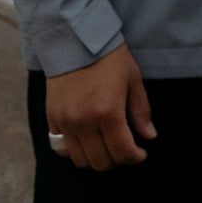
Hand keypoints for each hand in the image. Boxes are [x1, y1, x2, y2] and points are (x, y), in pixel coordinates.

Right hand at [46, 43, 156, 170]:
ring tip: (106, 146)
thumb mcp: (133, 79)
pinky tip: (87, 140)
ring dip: (96, 158)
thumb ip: (141, 111)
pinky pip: (61, 148)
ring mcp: (65, 122)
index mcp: (108, 111)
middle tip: (125, 149)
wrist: (77, 40)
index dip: (134, 158)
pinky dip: (75, 151)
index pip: (122, 152)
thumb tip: (149, 136)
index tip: (140, 154)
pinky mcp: (52, 118)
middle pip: (100, 161)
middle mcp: (84, 121)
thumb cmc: (110, 58)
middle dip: (117, 160)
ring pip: (80, 160)